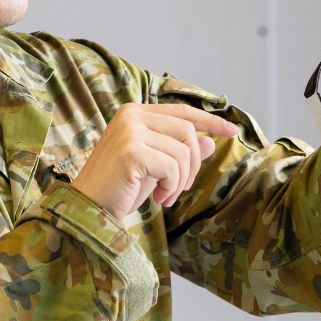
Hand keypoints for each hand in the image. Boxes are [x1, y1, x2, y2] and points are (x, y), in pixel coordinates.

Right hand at [71, 101, 237, 218]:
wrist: (87, 209)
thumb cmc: (118, 190)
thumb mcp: (156, 168)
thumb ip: (179, 152)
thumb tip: (211, 142)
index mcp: (134, 113)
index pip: (182, 111)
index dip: (210, 121)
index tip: (232, 131)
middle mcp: (131, 115)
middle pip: (187, 130)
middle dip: (193, 163)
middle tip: (181, 188)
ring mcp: (130, 131)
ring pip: (182, 150)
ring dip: (181, 180)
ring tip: (166, 196)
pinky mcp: (132, 151)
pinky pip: (172, 167)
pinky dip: (172, 187)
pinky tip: (158, 199)